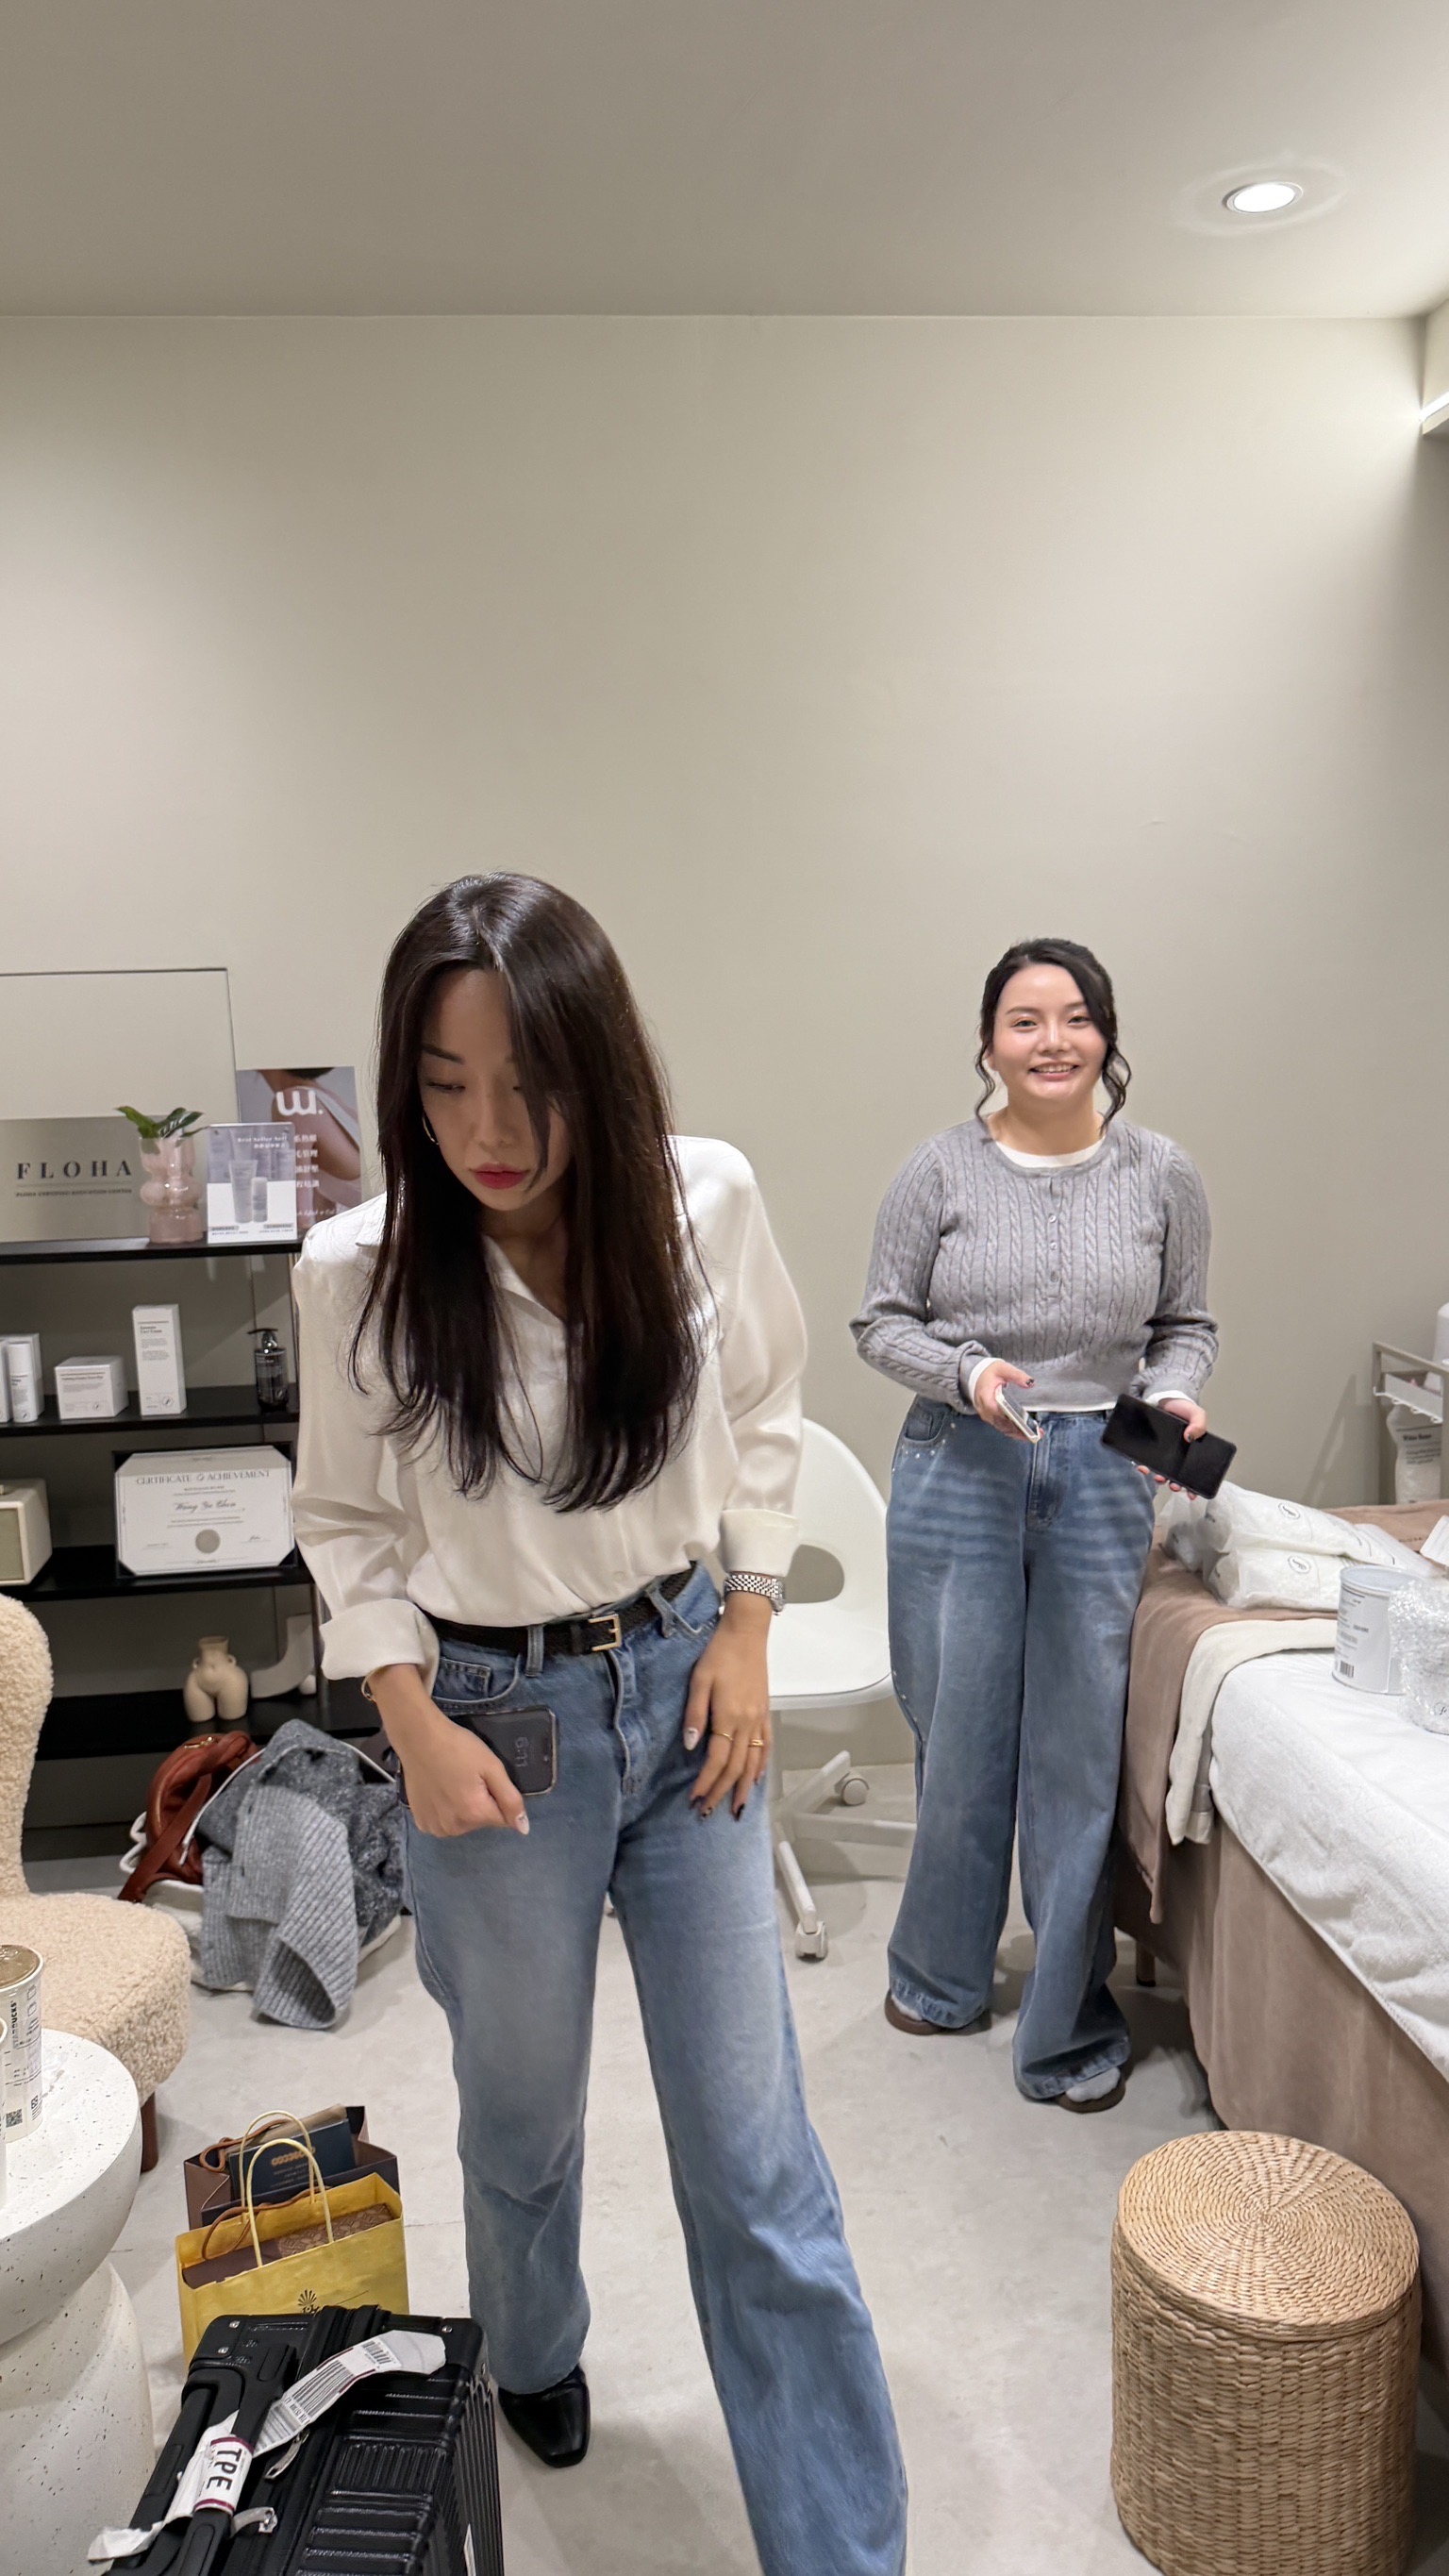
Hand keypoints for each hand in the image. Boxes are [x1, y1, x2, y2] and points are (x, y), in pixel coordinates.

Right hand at [366, 1662, 528, 1838]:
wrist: (419, 1738)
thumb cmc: (459, 1748)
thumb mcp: (492, 1767)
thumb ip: (510, 1800)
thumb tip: (523, 1829)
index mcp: (475, 1814)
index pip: (503, 1818)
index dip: (498, 1796)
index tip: (484, 1779)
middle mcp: (455, 1828)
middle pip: (482, 1821)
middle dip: (481, 1803)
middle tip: (468, 1777)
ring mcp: (435, 1827)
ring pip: (463, 1824)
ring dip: (463, 1809)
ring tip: (453, 1783)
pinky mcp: (421, 1822)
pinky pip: (444, 1823)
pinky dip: (445, 1811)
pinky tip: (440, 1791)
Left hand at [683, 1591, 772, 1818]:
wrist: (746, 1633)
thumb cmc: (719, 1654)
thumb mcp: (699, 1680)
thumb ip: (695, 1714)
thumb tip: (690, 1746)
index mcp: (730, 1716)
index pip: (717, 1760)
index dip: (706, 1782)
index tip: (694, 1799)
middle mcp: (748, 1723)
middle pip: (736, 1768)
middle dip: (722, 1792)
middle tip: (709, 1812)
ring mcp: (760, 1719)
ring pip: (754, 1762)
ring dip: (743, 1788)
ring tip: (736, 1808)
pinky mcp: (765, 1713)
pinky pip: (766, 1747)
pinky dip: (761, 1767)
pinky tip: (755, 1779)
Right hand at [973, 1359, 1035, 1439]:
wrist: (976, 1376)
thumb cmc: (988, 1373)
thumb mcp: (1003, 1368)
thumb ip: (1017, 1375)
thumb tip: (1030, 1383)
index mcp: (985, 1398)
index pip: (998, 1412)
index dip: (1011, 1419)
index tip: (1025, 1424)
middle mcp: (984, 1410)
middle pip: (1002, 1424)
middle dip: (1019, 1430)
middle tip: (1036, 1433)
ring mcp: (987, 1416)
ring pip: (1003, 1429)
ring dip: (1018, 1433)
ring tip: (1034, 1435)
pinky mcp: (991, 1418)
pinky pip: (1002, 1427)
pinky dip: (1013, 1431)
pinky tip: (1024, 1433)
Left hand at [1138, 1395, 1208, 1491]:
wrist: (1163, 1398)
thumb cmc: (1182, 1408)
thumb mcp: (1196, 1414)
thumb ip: (1199, 1423)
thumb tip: (1191, 1436)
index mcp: (1190, 1452)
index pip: (1192, 1472)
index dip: (1192, 1486)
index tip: (1193, 1494)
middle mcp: (1175, 1455)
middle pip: (1175, 1476)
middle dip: (1175, 1484)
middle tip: (1174, 1486)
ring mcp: (1161, 1452)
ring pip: (1160, 1471)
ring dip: (1159, 1478)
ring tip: (1158, 1477)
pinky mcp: (1147, 1447)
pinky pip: (1144, 1460)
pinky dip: (1143, 1466)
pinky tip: (1141, 1466)